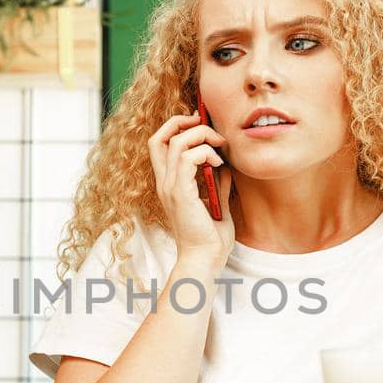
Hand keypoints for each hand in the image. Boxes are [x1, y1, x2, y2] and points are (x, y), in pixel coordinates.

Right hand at [147, 110, 234, 268]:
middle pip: (159, 136)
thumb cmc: (210, 239)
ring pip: (177, 141)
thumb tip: (225, 166)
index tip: (200, 125)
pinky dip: (206, 153)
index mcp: (168, 184)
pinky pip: (188, 158)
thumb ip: (218, 183)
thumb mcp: (217, 203)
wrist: (205, 260)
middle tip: (209, 127)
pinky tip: (218, 165)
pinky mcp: (180, 193)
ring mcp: (170, 187)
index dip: (175, 127)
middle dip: (183, 122)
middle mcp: (164, 183)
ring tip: (219, 148)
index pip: (158, 144)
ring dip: (202, 136)